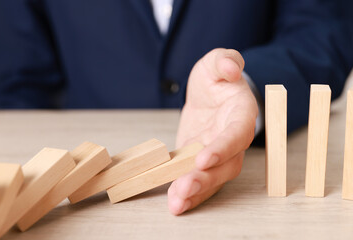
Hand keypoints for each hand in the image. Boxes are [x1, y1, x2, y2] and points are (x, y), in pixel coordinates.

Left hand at [168, 48, 257, 214]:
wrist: (208, 96)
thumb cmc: (216, 79)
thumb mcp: (216, 61)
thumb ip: (225, 60)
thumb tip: (232, 68)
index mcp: (241, 114)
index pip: (236, 134)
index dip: (222, 147)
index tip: (203, 158)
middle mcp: (233, 140)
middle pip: (226, 165)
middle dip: (205, 178)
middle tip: (183, 189)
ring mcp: (219, 154)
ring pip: (214, 178)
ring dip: (196, 192)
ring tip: (176, 202)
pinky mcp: (203, 162)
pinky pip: (201, 181)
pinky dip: (190, 194)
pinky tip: (176, 203)